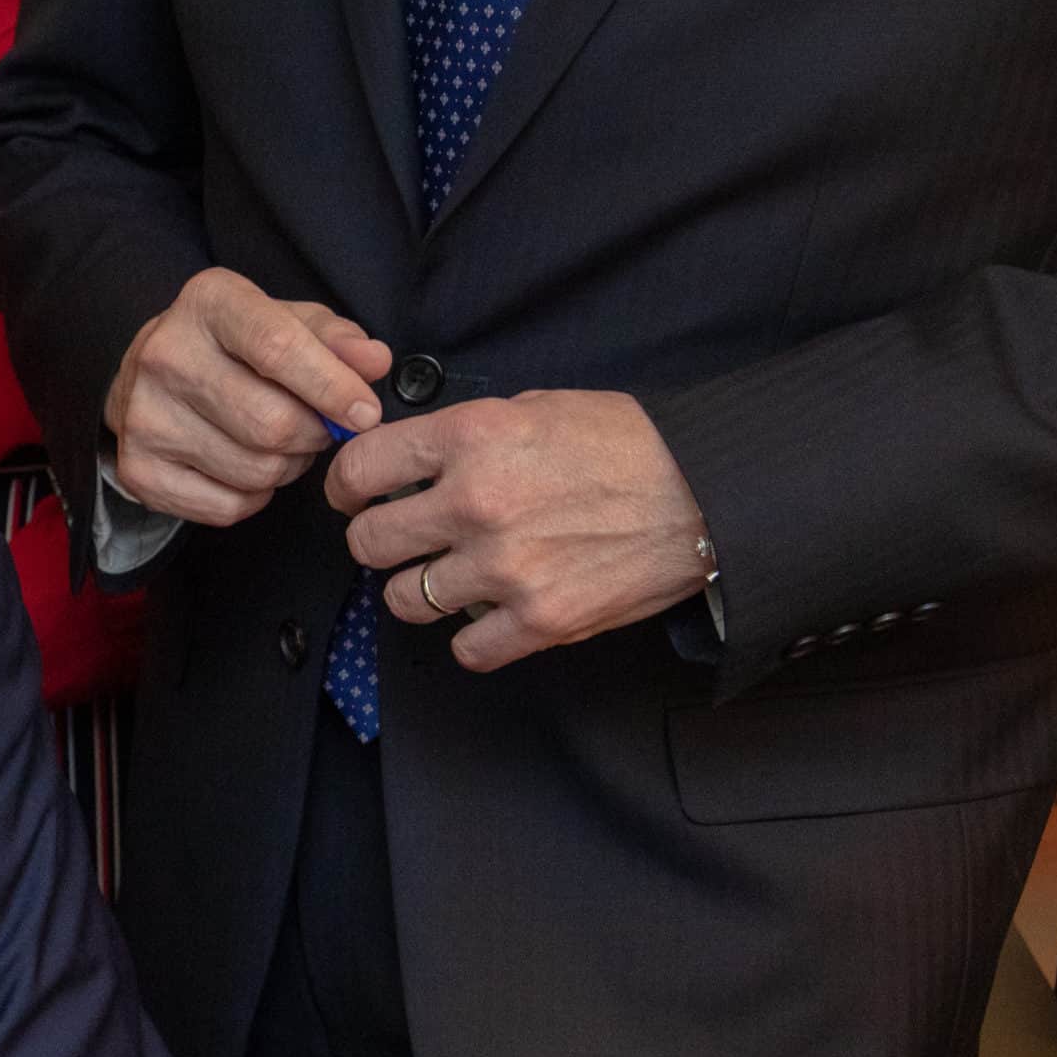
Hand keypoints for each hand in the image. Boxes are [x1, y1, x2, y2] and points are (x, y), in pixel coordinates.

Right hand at [104, 267, 391, 527]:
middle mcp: (165, 356)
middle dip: (314, 436)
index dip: (331, 388)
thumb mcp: (287, 322)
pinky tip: (246, 469)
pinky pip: (226, 506)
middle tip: (319, 430)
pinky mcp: (136, 469)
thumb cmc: (233, 348)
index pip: (277, 349)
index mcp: (209, 303)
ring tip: (281, 446)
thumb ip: (337, 339)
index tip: (366, 415)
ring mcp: (143, 417)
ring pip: (254, 471)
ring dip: (287, 467)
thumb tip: (373, 363)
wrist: (145, 378)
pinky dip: (254, 497)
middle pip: (270, 423)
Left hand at [330, 390, 712, 673]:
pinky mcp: (538, 620)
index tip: (354, 497)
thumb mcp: (538, 407)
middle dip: (380, 542)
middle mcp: (478, 503)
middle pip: (368, 543)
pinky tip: (495, 612)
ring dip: (421, 591)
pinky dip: (474, 637)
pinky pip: (464, 648)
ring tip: (453, 576)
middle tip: (405, 540)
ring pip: (404, 600)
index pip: (360, 470)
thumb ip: (466, 435)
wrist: (709, 492)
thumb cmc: (630, 445)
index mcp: (474, 438)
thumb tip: (408, 458)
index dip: (346, 488)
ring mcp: (504, 567)